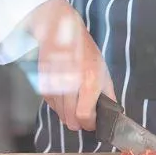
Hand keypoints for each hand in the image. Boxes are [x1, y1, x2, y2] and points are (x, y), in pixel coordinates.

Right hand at [29, 0, 114, 131]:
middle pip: (70, 120)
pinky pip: (50, 104)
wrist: (60, 30)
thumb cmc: (84, 49)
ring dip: (67, 113)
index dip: (90, 124)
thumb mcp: (103, 69)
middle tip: (84, 115)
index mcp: (89, 81)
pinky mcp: (43, 82)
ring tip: (74, 101)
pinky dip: (57, 105)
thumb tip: (112, 113)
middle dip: (78, 122)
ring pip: (59, 114)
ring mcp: (55, 84)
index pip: (85, 116)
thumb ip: (108, 94)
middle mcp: (70, 84)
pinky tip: (64, 95)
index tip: (93, 122)